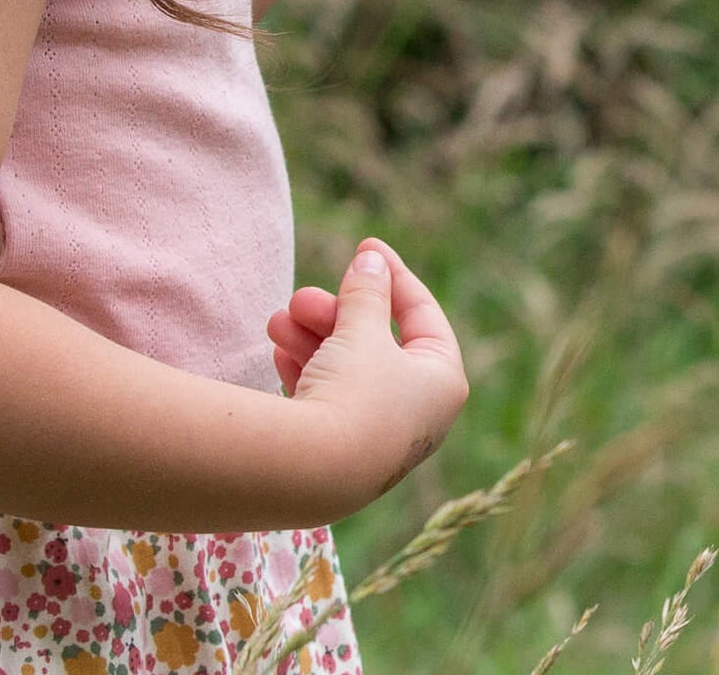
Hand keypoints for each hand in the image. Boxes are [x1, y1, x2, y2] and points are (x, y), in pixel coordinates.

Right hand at [279, 239, 469, 513]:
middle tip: (301, 298)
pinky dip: (306, 371)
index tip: (365, 247)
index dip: (392, 276)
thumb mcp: (362, 329)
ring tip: (277, 323)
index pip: (422, 315)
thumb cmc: (356, 392)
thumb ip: (368, 291)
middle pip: (377, 341)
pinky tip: (280, 355)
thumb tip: (373, 261)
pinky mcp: (348, 452)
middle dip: (334, 314)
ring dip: (311, 338)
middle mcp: (419, 410)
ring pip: (347, 368)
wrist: (317, 472)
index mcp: (441, 379)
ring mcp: (383, 434)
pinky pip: (329, 398)